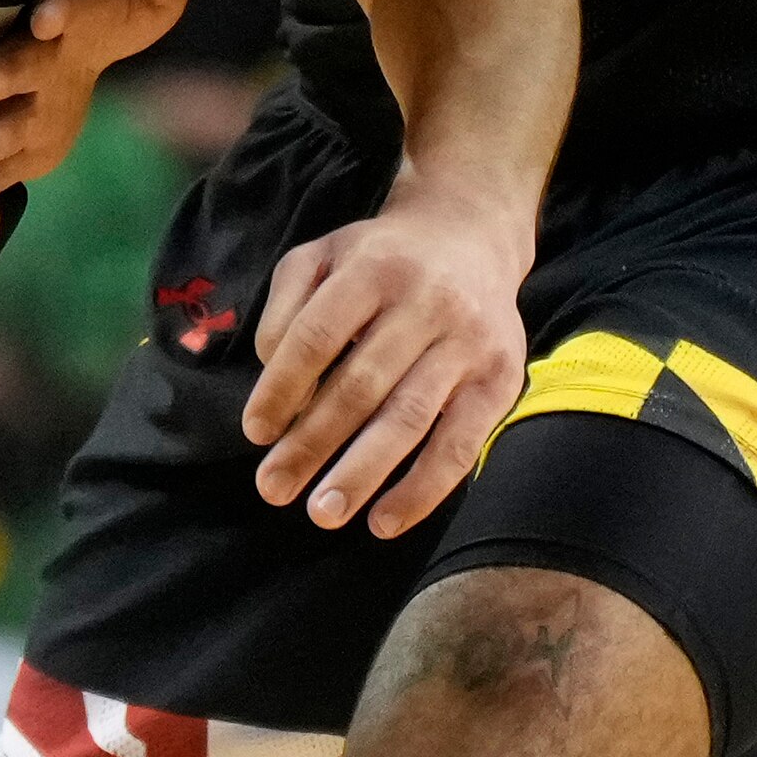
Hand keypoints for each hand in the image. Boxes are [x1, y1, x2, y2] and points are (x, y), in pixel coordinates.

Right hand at [0, 0, 228, 228]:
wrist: (88, 13)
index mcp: (71, 5)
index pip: (63, 2)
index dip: (57, 8)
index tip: (50, 18)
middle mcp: (38, 49)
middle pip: (20, 63)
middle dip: (0, 76)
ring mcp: (25, 92)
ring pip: (0, 115)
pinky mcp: (21, 127)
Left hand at [238, 191, 534, 535]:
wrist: (471, 234)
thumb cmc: (380, 259)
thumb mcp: (322, 255)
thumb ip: (286, 307)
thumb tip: (273, 377)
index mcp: (372, 270)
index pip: (317, 336)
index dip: (282, 388)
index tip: (255, 432)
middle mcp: (426, 303)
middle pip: (360, 385)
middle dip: (312, 443)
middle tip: (273, 488)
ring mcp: (468, 343)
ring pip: (409, 418)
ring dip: (361, 473)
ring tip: (322, 513)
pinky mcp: (501, 379)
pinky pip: (461, 444)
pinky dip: (422, 489)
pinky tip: (384, 521)